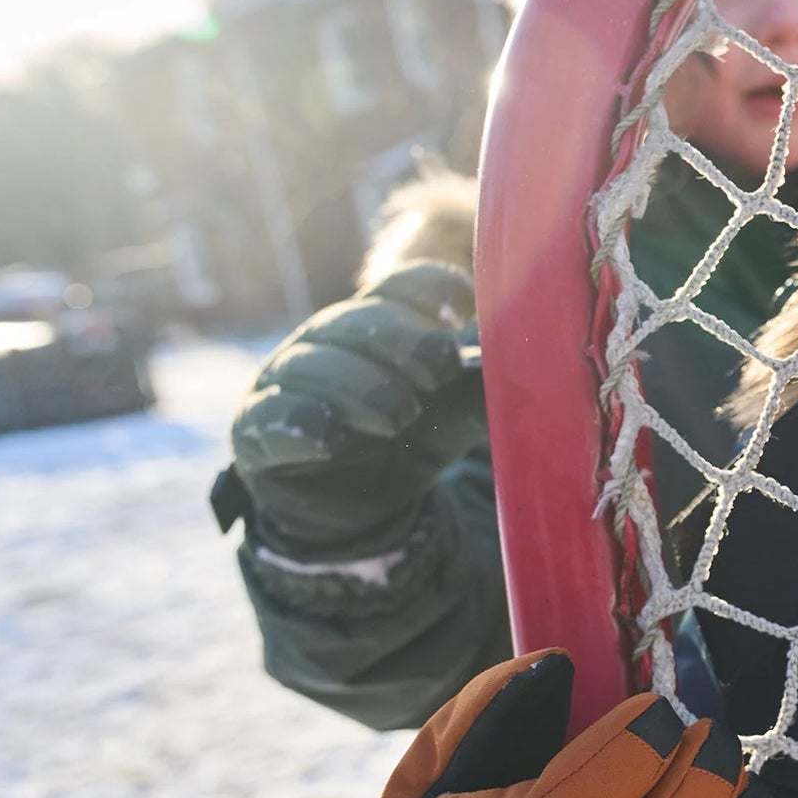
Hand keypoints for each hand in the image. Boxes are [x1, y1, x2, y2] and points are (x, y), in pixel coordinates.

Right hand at [219, 262, 485, 558]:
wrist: (360, 510)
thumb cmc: (412, 441)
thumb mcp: (456, 414)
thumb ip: (485, 388)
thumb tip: (540, 371)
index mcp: (380, 325)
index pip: (400, 287)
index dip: (429, 288)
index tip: (463, 305)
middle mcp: (328, 342)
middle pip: (356, 320)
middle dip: (400, 339)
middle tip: (439, 368)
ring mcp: (286, 383)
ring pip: (311, 365)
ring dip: (359, 385)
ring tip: (398, 416)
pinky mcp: (257, 433)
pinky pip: (268, 418)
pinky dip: (298, 424)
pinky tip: (329, 437)